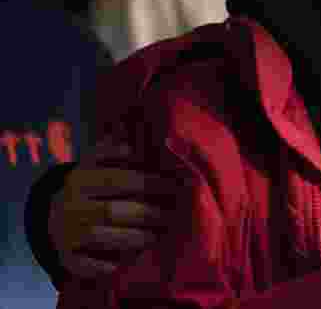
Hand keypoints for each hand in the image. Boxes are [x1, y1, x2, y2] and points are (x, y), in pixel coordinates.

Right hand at [49, 141, 178, 277]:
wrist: (53, 215)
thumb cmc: (89, 186)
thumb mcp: (96, 163)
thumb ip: (113, 151)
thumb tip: (135, 146)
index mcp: (78, 179)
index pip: (117, 180)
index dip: (149, 183)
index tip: (175, 186)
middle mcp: (69, 207)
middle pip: (111, 211)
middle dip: (147, 213)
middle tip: (173, 215)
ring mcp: (64, 234)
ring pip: (101, 238)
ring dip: (134, 238)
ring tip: (159, 236)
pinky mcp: (65, 258)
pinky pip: (85, 265)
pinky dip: (107, 265)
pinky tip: (131, 260)